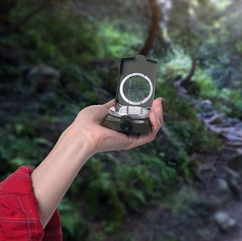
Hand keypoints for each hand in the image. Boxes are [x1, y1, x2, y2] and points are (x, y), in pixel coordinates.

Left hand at [32, 98, 162, 225]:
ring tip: (158, 106)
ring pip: (152, 129)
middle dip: (157, 112)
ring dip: (159, 117)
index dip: (149, 109)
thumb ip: (113, 105)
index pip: (141, 118)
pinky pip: (150, 135)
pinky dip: (155, 125)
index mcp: (122, 125)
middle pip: (149, 123)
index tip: (153, 100)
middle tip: (158, 102)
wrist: (82, 132)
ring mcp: (131, 137)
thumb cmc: (87, 122)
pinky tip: (154, 114)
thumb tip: (119, 99)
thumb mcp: (103, 108)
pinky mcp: (132, 142)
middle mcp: (128, 132)